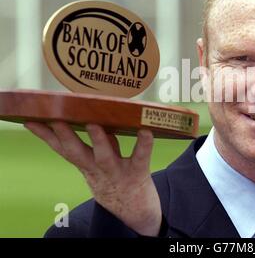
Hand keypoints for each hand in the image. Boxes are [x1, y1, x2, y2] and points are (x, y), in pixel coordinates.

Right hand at [24, 121, 161, 236]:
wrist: (136, 213)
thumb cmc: (117, 182)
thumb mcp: (101, 165)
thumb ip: (100, 144)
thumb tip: (95, 119)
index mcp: (87, 166)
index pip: (62, 149)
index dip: (45, 136)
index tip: (30, 120)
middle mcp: (98, 170)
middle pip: (76, 153)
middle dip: (64, 136)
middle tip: (54, 119)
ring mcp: (117, 172)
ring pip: (104, 156)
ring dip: (98, 140)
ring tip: (93, 124)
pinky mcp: (138, 173)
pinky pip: (140, 157)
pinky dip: (143, 144)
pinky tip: (145, 130)